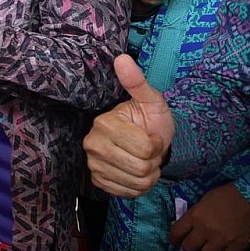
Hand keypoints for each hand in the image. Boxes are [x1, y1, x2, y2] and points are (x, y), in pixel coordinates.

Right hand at [84, 55, 174, 197]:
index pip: (144, 147)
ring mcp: (93, 164)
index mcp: (105, 123)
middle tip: (149, 150)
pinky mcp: (98, 181)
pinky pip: (128, 192)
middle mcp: (93, 144)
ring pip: (137, 182)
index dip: (156, 144)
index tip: (151, 135)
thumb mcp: (151, 100)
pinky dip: (138, 186)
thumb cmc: (150, 120)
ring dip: (149, 175)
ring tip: (144, 160)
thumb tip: (122, 58)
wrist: (148, 142)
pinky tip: (135, 173)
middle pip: (141, 167)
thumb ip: (137, 82)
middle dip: (153, 161)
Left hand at [171, 183, 249, 250]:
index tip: (177, 242)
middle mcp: (205, 230)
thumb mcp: (203, 201)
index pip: (176, 233)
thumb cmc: (226, 196)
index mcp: (195, 216)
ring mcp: (221, 240)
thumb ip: (193, 216)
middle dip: (189, 248)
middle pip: (189, 248)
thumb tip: (186, 228)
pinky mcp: (236, 247)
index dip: (174, 240)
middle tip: (194, 246)